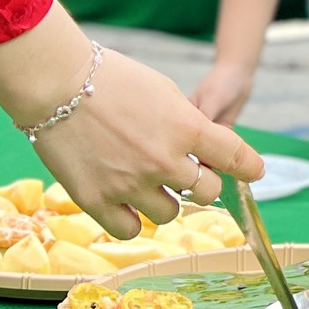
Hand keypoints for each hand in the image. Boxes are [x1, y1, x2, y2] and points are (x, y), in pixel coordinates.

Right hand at [18, 47, 264, 239]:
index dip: (248, 166)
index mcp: (187, 127)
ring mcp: (131, 183)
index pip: (234, 156)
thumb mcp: (163, 92)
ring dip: (163, 201)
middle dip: (201, 184)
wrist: (54, 82)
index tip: (253, 172)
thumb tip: (201, 153)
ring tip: (142, 181)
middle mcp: (164, 160)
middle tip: (183, 175)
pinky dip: (131, 220)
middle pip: (206, 193)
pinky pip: (130, 230)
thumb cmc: (109, 79)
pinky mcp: (97, 200)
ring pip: (169, 215)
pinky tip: (122, 202)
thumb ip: (187, 126)